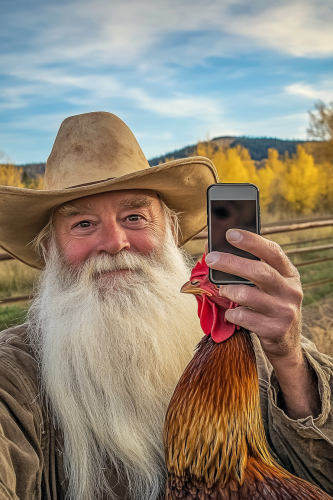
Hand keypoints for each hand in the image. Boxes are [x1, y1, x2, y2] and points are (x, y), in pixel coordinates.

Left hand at [205, 229, 319, 418]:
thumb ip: (250, 268)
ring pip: (249, 295)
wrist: (286, 341)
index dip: (251, 241)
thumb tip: (213, 248)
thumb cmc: (269, 304)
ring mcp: (284, 311)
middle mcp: (291, 290)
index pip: (272, 251)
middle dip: (232, 262)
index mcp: (289, 273)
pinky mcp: (275, 330)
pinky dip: (232, 313)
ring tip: (222, 289)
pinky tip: (231, 313)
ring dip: (229, 290)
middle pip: (260, 271)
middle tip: (211, 258)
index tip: (230, 233)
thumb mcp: (269, 284)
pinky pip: (245, 317)